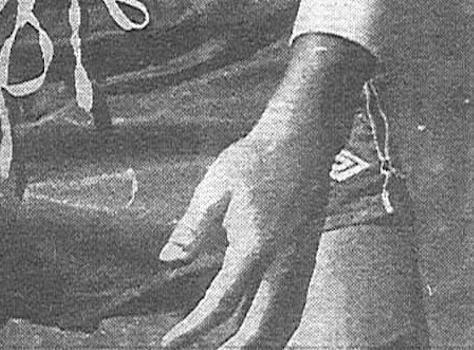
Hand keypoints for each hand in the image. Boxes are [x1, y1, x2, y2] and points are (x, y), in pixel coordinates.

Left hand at [156, 34, 370, 348]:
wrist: (300, 144)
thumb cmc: (253, 161)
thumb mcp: (214, 187)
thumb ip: (191, 229)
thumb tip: (167, 260)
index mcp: (254, 247)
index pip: (221, 302)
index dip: (195, 328)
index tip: (171, 342)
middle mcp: (281, 266)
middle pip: (259, 329)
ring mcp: (299, 268)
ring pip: (282, 325)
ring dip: (258, 343)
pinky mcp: (306, 264)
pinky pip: (293, 310)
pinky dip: (276, 331)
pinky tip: (258, 333)